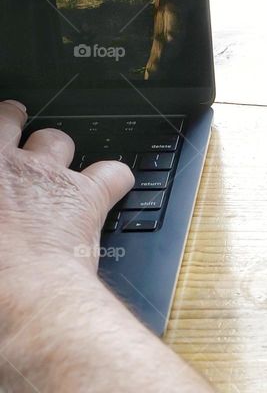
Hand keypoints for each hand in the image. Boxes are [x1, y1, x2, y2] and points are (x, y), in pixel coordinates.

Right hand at [0, 100, 133, 278]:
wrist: (20, 287)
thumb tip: (1, 217)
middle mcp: (7, 166)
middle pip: (7, 121)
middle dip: (12, 119)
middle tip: (14, 122)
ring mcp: (47, 175)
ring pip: (56, 139)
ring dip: (58, 148)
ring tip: (59, 158)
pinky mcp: (87, 193)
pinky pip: (114, 172)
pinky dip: (115, 178)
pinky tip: (112, 186)